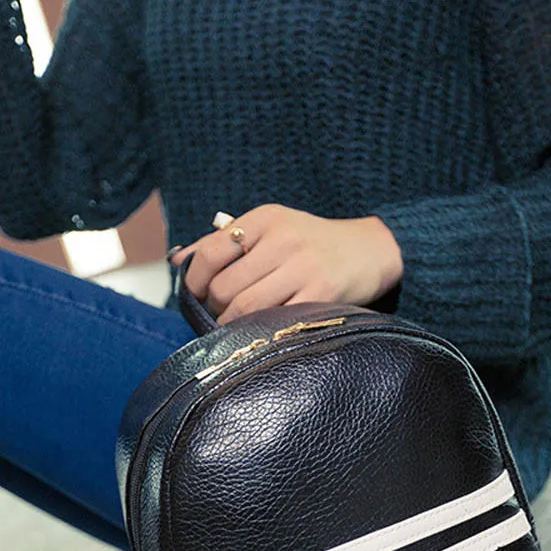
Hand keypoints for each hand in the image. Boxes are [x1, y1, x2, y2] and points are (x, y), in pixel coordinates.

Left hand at [168, 205, 402, 324]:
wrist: (372, 249)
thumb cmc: (313, 243)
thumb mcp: (272, 229)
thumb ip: (225, 243)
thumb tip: (178, 262)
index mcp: (267, 219)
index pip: (211, 252)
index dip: (195, 281)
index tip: (198, 295)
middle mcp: (284, 240)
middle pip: (224, 287)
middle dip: (215, 308)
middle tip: (222, 315)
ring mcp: (303, 268)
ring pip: (245, 308)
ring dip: (234, 325)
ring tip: (240, 324)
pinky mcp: (321, 295)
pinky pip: (275, 320)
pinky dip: (261, 331)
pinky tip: (264, 330)